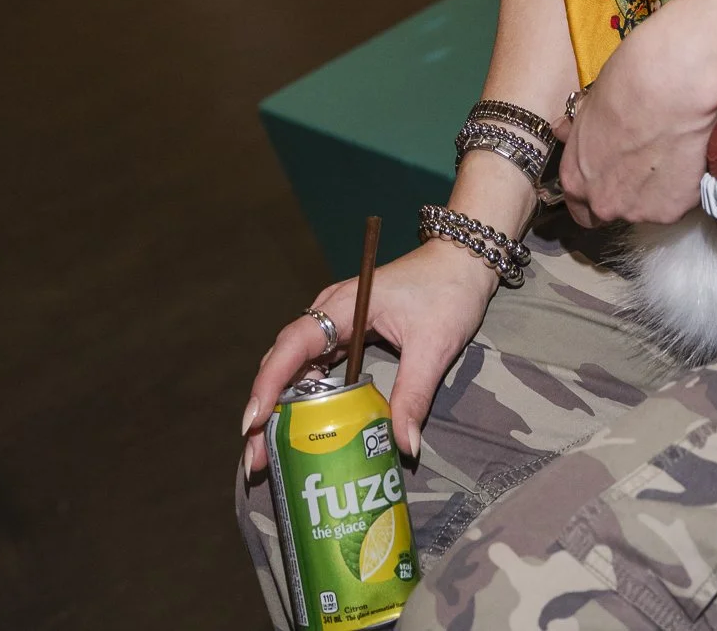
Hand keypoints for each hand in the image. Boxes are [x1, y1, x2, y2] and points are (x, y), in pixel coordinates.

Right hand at [240, 240, 495, 477]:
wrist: (463, 258)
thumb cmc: (448, 290)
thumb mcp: (434, 344)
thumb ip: (415, 395)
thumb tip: (404, 448)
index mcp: (345, 305)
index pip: (294, 344)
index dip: (269, 383)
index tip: (253, 422)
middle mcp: (331, 312)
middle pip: (284, 360)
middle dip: (266, 409)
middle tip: (254, 458)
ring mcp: (337, 324)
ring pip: (295, 367)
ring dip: (280, 409)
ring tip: (268, 455)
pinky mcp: (347, 335)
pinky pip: (315, 369)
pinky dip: (304, 400)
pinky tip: (301, 431)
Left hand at [556, 12, 716, 227]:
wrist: (666, 89)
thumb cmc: (623, 88)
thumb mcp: (587, 107)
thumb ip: (577, 133)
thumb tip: (562, 130)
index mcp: (577, 179)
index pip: (579, 207)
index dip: (593, 192)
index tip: (609, 177)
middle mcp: (604, 203)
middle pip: (614, 210)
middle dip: (626, 192)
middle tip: (644, 161)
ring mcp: (641, 211)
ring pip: (649, 207)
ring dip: (656, 189)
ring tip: (670, 153)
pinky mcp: (673, 210)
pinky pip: (677, 201)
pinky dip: (682, 186)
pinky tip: (687, 157)